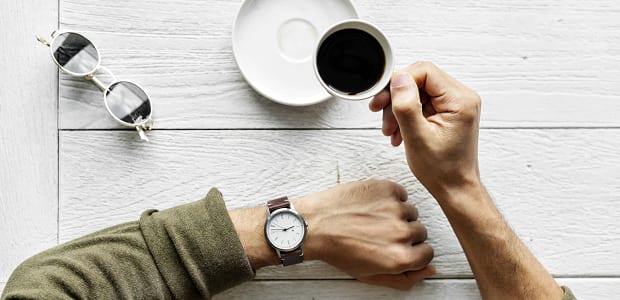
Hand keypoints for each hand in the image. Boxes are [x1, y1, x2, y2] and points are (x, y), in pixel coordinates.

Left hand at [295, 180, 434, 289]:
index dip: (412, 251)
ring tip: (372, 219)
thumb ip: (405, 278)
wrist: (314, 224)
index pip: (428, 253)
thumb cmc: (338, 250)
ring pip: (411, 212)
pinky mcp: (386, 188)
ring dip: (397, 215)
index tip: (397, 247)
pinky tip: (371, 205)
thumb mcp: (370, 275)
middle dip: (404, 234)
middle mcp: (401, 233)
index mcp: (400, 258)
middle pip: (420, 232)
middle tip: (379, 233)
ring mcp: (395, 208)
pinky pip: (400, 193)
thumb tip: (432, 270)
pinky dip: (390, 198)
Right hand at [369, 62, 481, 200]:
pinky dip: (407, 115)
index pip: (425, 71)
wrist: (455, 189)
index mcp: (460, 100)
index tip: (383, 98)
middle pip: (420, 80)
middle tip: (380, 112)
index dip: (399, 81)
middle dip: (396, 97)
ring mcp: (456, 105)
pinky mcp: (449, 113)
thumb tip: (398, 79)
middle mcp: (462, 98)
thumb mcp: (417, 137)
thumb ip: (406, 105)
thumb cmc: (442, 170)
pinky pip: (422, 103)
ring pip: (418, 92)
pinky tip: (398, 132)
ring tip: (390, 130)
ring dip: (399, 109)